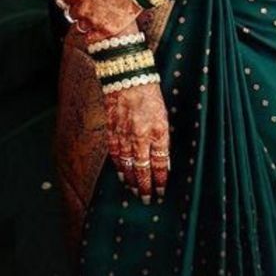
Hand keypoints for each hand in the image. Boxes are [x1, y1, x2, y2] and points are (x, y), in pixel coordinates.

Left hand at [56, 0, 141, 39]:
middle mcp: (82, 6)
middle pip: (70, 13)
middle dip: (79, 7)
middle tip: (94, 1)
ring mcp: (94, 19)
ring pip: (79, 26)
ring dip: (86, 20)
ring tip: (101, 10)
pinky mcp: (106, 30)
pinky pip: (89, 39)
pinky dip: (93, 33)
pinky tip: (103, 22)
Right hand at [104, 83, 170, 203]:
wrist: (128, 75)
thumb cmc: (149, 93)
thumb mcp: (163, 115)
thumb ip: (162, 138)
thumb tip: (164, 161)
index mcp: (157, 130)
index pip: (160, 163)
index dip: (160, 180)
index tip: (161, 192)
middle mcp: (141, 135)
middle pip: (143, 168)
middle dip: (145, 186)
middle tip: (146, 200)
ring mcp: (124, 134)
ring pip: (127, 165)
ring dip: (131, 180)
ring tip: (135, 192)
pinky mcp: (112, 130)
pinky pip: (115, 154)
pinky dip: (118, 167)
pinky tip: (121, 175)